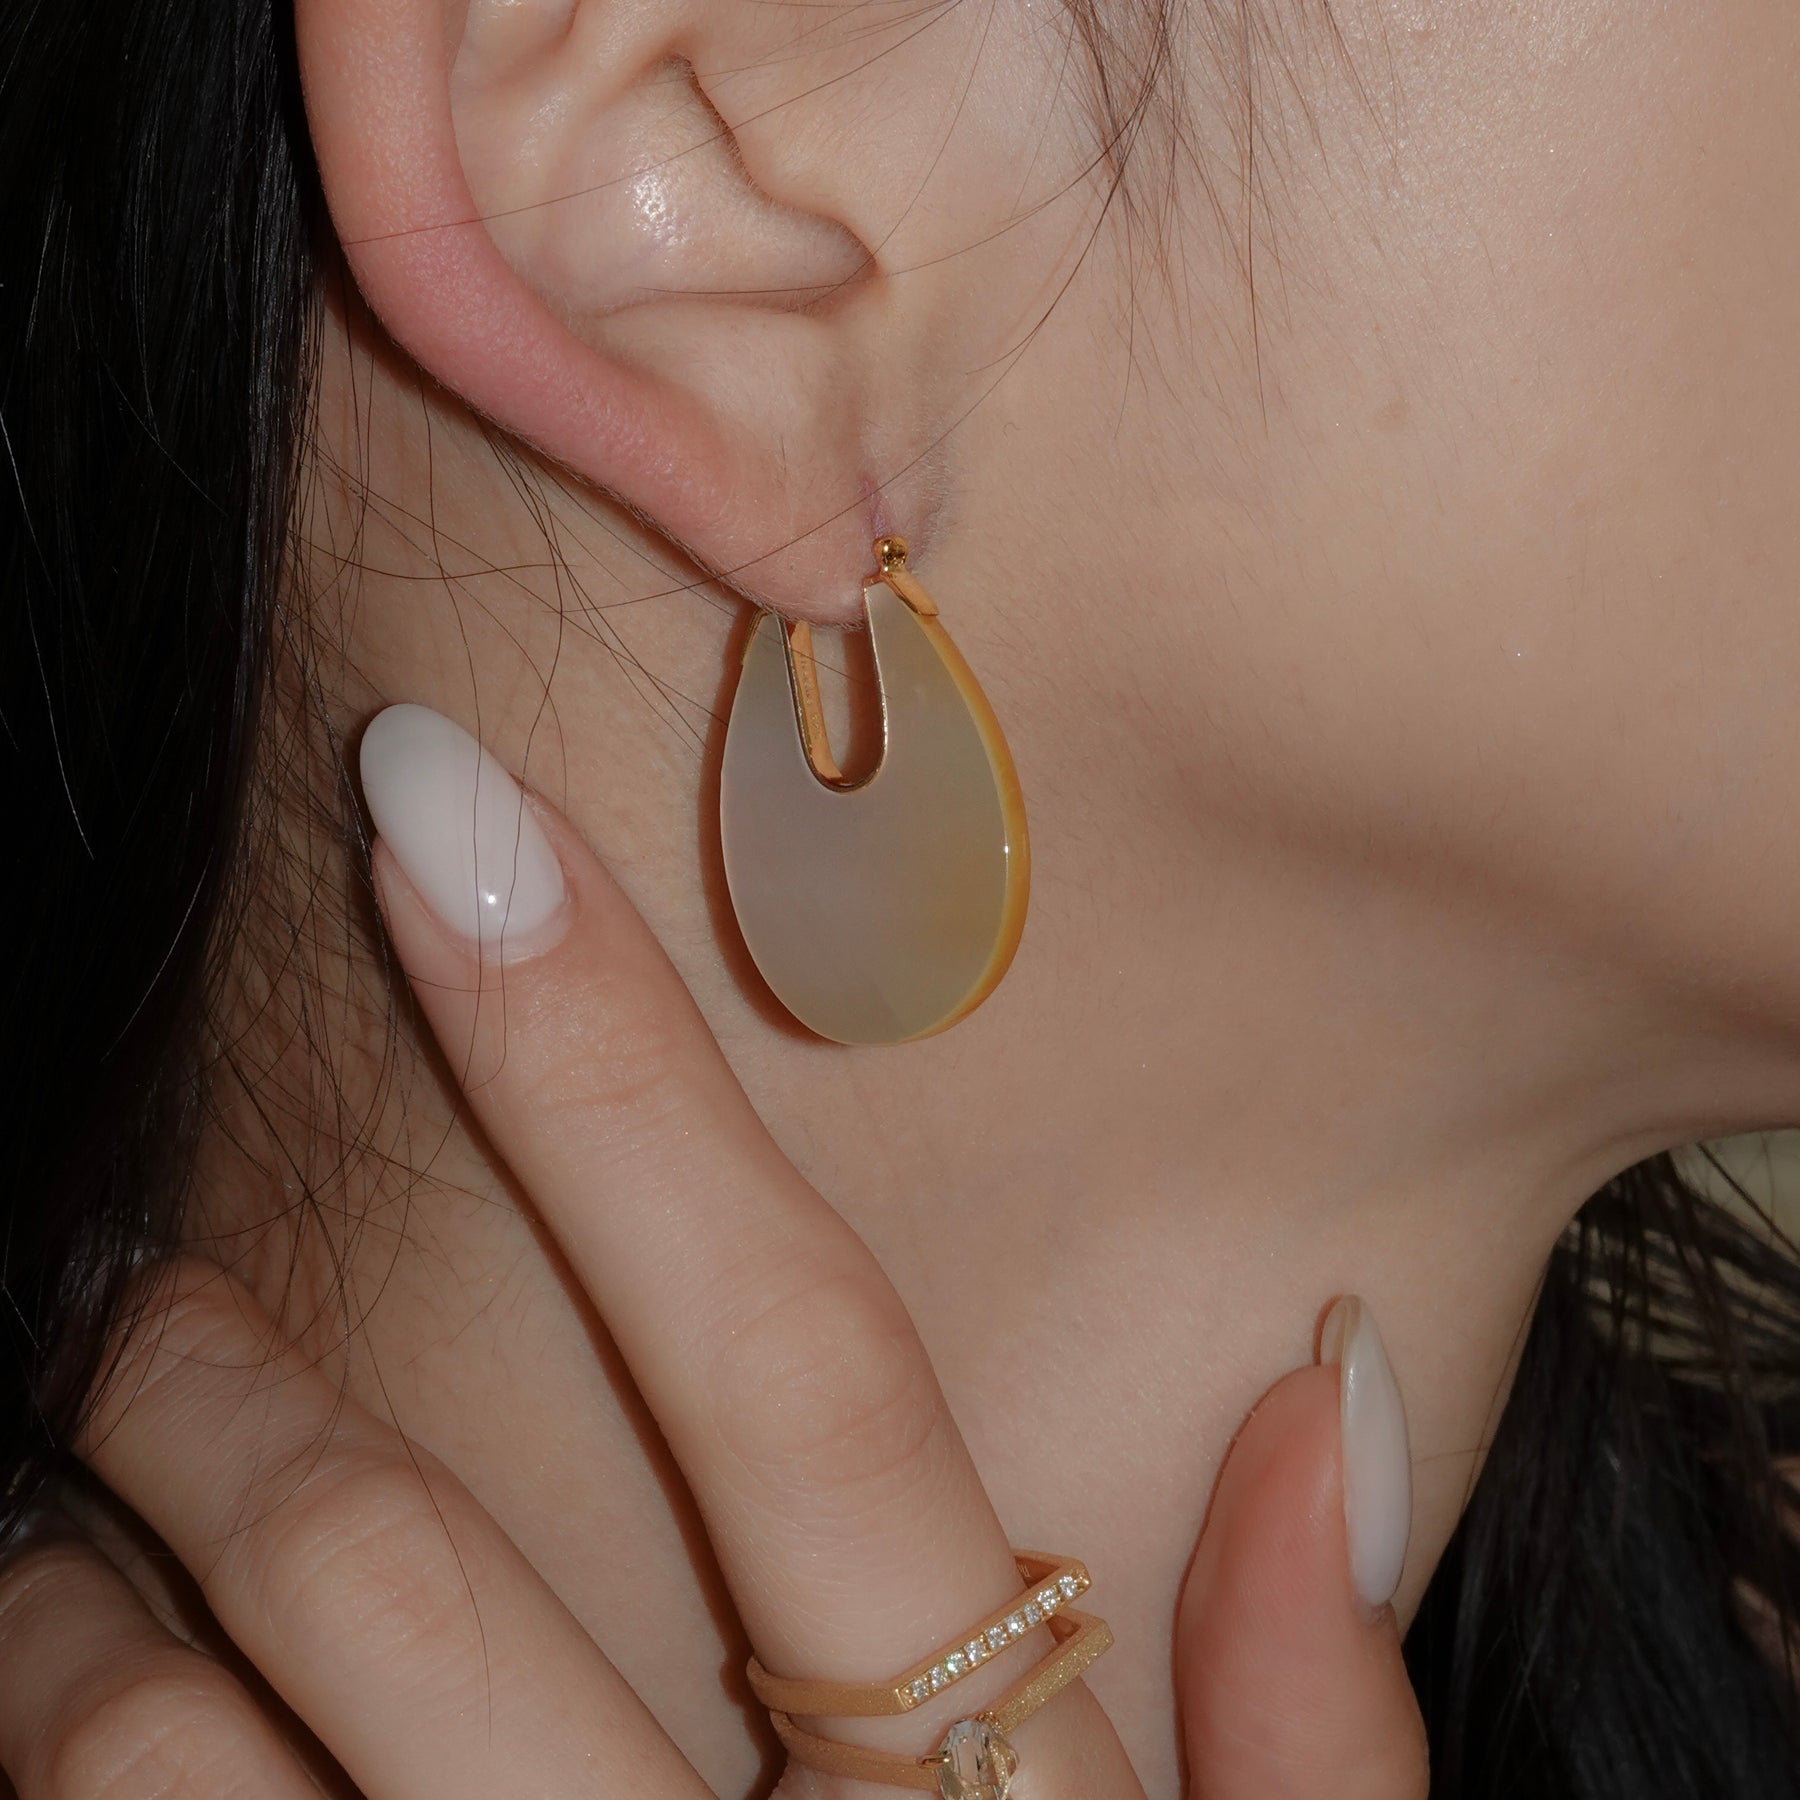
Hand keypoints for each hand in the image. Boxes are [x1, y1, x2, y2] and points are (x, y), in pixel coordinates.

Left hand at [0, 706, 1426, 1798]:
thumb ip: (1322, 1728)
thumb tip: (1337, 1385)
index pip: (795, 1375)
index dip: (614, 1074)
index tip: (438, 812)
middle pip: (411, 1580)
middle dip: (232, 1388)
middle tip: (144, 1293)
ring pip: (184, 1776)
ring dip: (81, 1615)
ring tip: (55, 1523)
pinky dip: (74, 1777)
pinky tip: (64, 1705)